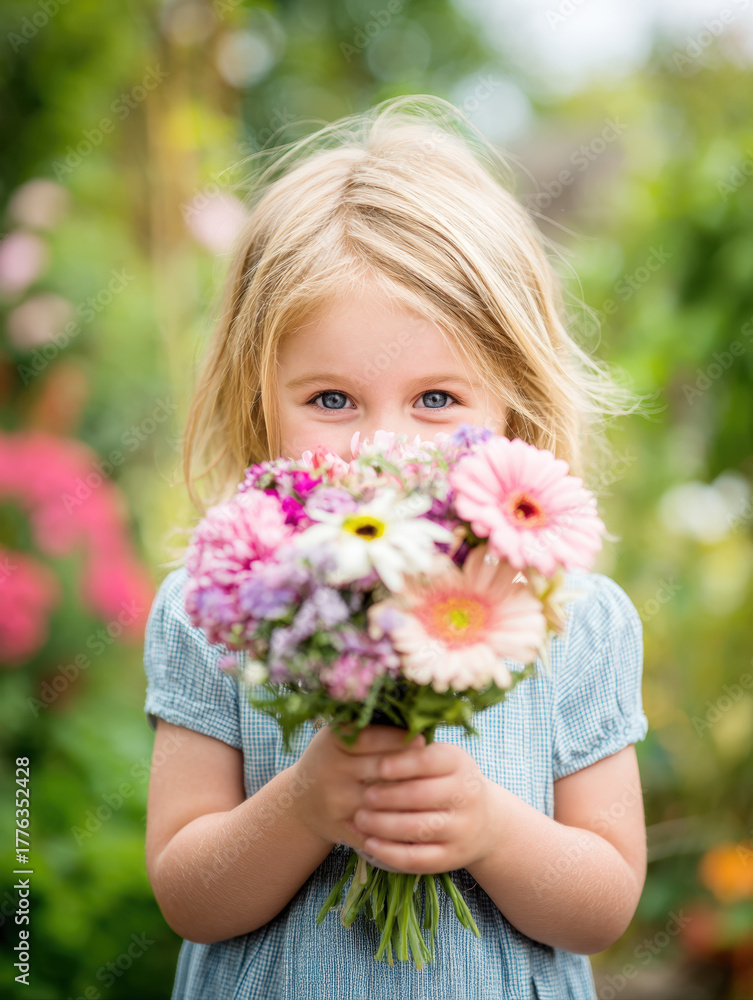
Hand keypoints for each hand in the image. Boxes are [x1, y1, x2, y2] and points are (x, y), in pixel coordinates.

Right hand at [289, 723, 425, 852]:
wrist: (300, 800)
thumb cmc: (331, 759)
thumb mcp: (340, 738)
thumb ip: (368, 728)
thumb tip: (413, 717)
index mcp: (332, 742)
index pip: (369, 738)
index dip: (398, 739)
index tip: (423, 738)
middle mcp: (330, 770)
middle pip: (378, 768)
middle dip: (410, 766)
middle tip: (436, 765)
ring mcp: (334, 801)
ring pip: (381, 800)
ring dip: (408, 796)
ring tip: (434, 790)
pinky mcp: (340, 827)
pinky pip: (375, 828)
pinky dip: (397, 825)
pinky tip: (419, 819)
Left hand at [349, 739, 498, 874]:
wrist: (486, 823)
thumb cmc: (448, 781)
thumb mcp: (440, 758)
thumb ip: (411, 749)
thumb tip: (367, 736)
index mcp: (459, 763)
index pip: (429, 760)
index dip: (402, 764)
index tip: (379, 766)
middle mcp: (466, 796)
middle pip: (421, 796)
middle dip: (388, 797)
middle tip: (364, 796)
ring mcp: (461, 829)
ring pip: (418, 829)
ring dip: (384, 825)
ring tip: (360, 818)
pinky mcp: (451, 858)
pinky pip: (417, 858)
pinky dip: (390, 853)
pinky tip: (370, 843)